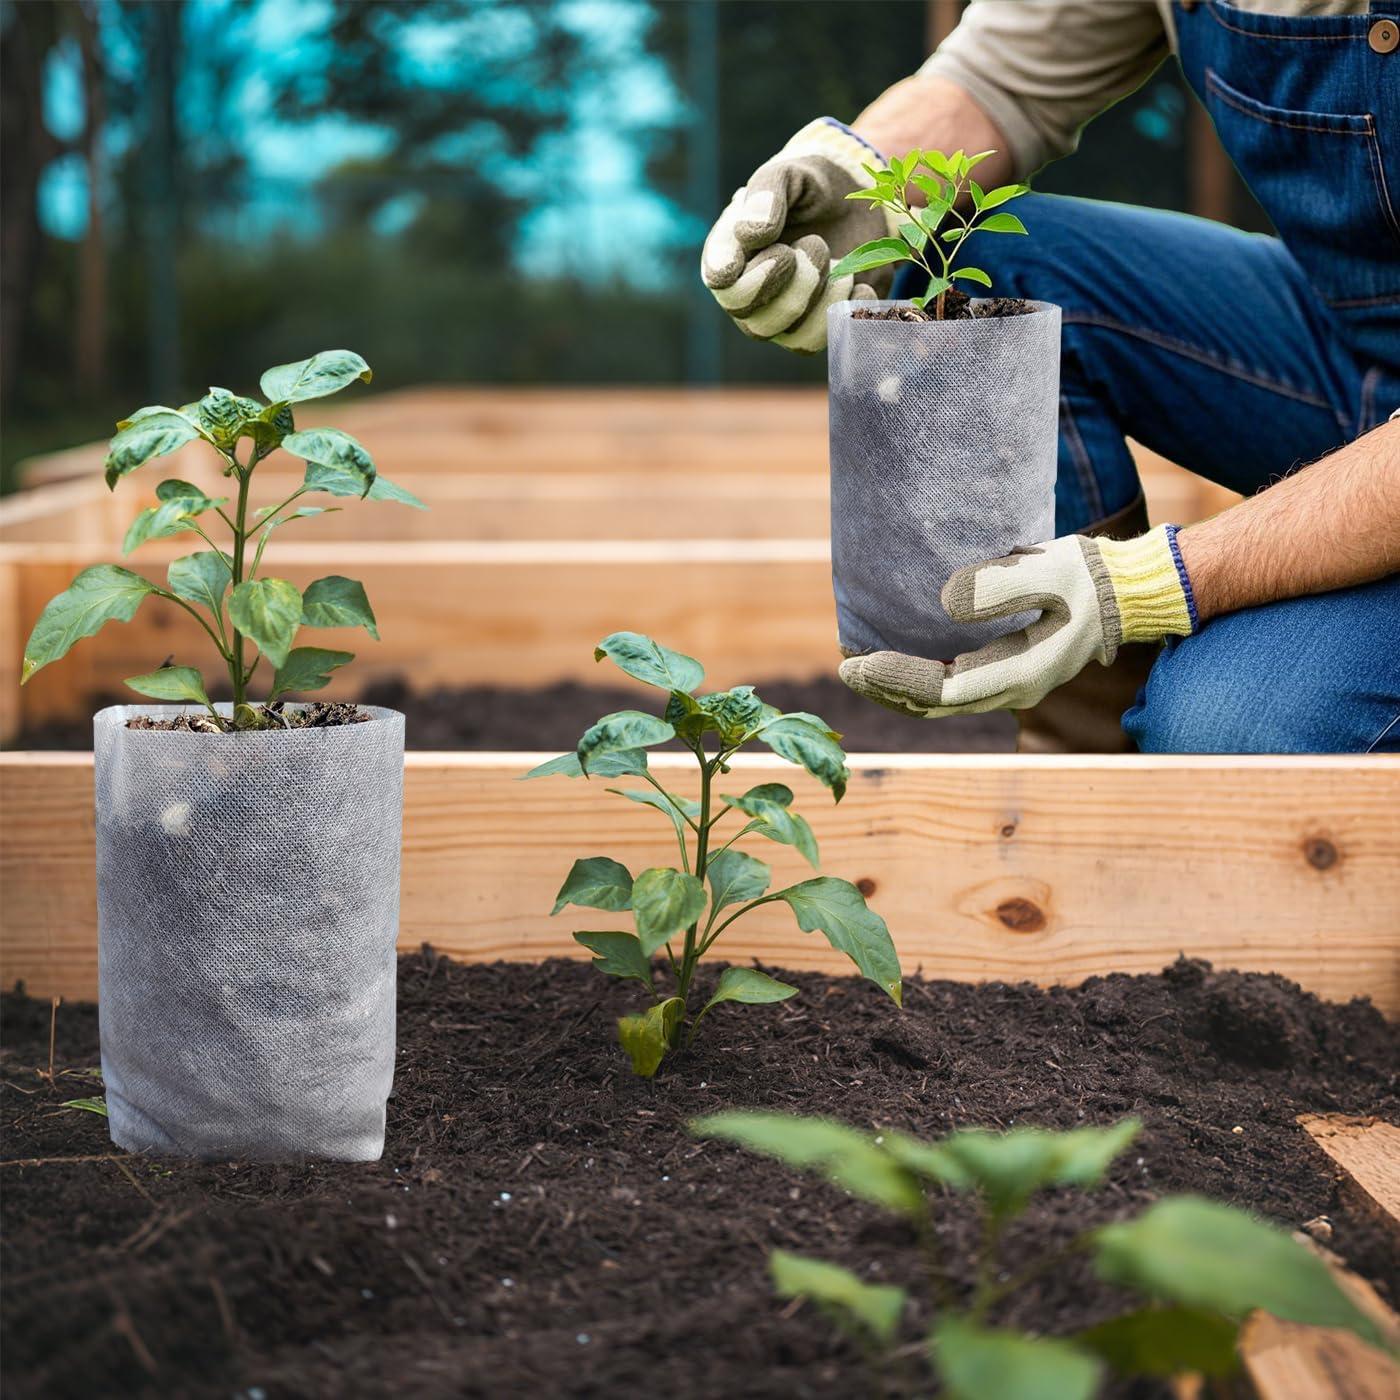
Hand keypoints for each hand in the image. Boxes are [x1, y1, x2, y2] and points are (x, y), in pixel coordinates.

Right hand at [701, 118, 894, 353]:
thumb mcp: (789, 174)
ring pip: (792, 337)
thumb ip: (765, 193)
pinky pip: (826, 339)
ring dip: (824, 297)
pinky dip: (847, 309)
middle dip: (797, 283)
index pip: (723, 285)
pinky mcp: (814, 328)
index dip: (751, 277)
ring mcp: (780, 318)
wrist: (854, 205)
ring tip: (840, 262)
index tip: (782, 249)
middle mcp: (748, 296)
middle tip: (816, 243)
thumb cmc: (810, 188)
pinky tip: (856, 281)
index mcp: (730, 256)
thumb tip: (750, 234)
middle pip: (756, 321)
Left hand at [839, 526, 1196, 716]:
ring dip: (896, 691)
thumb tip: (945, 602)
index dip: (897, 680)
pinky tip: (892, 668)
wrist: (1128, 592)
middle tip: (845, 669)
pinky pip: (950, 689)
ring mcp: (1008, 685)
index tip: (861, 663)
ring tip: (857, 671)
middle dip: (885, 690)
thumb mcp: (1049, 571)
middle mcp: (1010, 689)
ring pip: (939, 703)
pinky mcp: (1005, 672)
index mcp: (1019, 673)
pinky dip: (916, 684)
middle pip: (932, 705)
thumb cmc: (1091, 577)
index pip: (942, 690)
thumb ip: (999, 586)